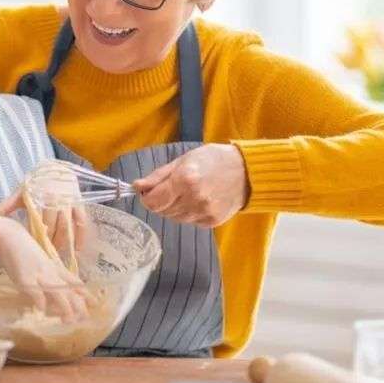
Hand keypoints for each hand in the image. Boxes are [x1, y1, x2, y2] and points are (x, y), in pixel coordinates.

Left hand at [0, 191, 88, 254]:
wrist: (55, 169)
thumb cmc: (36, 184)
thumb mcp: (21, 193)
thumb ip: (6, 206)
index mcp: (40, 197)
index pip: (39, 221)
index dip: (36, 236)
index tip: (32, 248)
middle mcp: (56, 200)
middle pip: (54, 227)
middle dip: (49, 243)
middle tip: (43, 256)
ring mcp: (69, 202)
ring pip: (67, 226)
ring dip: (63, 243)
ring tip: (56, 255)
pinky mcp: (79, 204)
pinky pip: (82, 223)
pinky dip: (80, 237)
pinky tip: (76, 251)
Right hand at [0, 219, 89, 320]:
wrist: (9, 236)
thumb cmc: (23, 250)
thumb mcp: (41, 261)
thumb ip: (49, 273)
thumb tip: (52, 290)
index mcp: (55, 268)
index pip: (75, 282)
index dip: (85, 294)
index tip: (95, 304)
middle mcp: (51, 272)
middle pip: (69, 290)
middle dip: (78, 306)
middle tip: (84, 319)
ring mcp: (39, 275)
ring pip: (57, 291)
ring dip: (64, 307)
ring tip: (68, 321)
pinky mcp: (25, 277)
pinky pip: (35, 290)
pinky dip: (39, 300)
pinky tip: (42, 310)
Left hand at [132, 143, 249, 227]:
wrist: (246, 172)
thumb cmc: (213, 160)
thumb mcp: (182, 161)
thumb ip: (158, 176)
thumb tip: (137, 186)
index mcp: (185, 180)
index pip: (153, 202)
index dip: (147, 198)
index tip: (149, 192)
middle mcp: (194, 199)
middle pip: (162, 211)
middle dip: (161, 201)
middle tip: (171, 188)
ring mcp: (204, 212)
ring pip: (174, 218)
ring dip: (174, 208)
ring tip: (186, 193)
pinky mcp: (211, 222)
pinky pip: (189, 221)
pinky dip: (188, 213)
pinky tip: (197, 200)